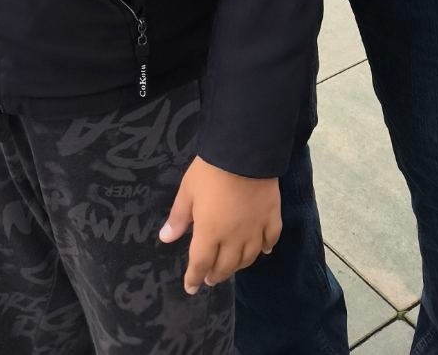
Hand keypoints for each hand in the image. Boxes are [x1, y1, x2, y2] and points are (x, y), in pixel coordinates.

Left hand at [159, 157, 280, 294]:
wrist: (244, 151)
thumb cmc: (210, 170)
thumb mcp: (188, 190)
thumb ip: (178, 217)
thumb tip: (165, 238)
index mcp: (209, 233)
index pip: (200, 264)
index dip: (194, 278)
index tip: (191, 287)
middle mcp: (233, 238)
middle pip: (225, 266)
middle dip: (215, 275)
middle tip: (210, 277)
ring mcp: (255, 229)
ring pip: (249, 258)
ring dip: (238, 266)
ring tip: (232, 266)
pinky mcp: (272, 216)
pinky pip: (272, 239)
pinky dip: (267, 248)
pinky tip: (265, 251)